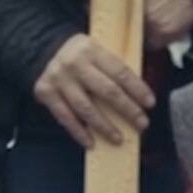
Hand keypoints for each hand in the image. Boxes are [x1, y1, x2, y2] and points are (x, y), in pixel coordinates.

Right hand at [31, 32, 154, 149]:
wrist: (42, 50)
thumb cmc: (80, 55)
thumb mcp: (98, 49)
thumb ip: (114, 65)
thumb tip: (140, 92)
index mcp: (92, 49)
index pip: (120, 72)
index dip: (137, 89)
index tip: (150, 103)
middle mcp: (74, 64)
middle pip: (106, 91)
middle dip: (127, 110)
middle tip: (142, 124)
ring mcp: (59, 80)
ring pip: (86, 108)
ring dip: (104, 127)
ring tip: (119, 139)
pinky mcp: (45, 93)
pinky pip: (65, 117)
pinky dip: (79, 132)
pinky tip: (91, 143)